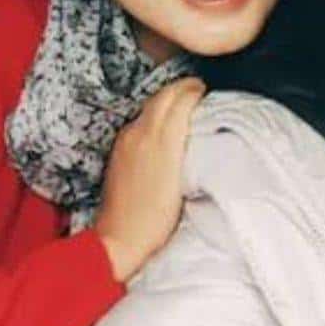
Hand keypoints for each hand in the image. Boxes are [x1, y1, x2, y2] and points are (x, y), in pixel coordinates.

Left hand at [94, 76, 205, 282]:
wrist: (120, 237)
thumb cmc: (157, 219)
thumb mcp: (183, 182)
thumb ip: (187, 148)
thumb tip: (195, 129)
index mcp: (160, 140)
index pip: (179, 100)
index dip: (194, 91)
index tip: (206, 91)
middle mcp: (141, 133)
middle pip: (162, 96)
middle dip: (181, 88)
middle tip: (198, 89)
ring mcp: (126, 139)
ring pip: (150, 105)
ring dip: (168, 98)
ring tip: (184, 102)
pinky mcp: (118, 149)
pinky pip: (139, 119)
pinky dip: (155, 112)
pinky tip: (163, 122)